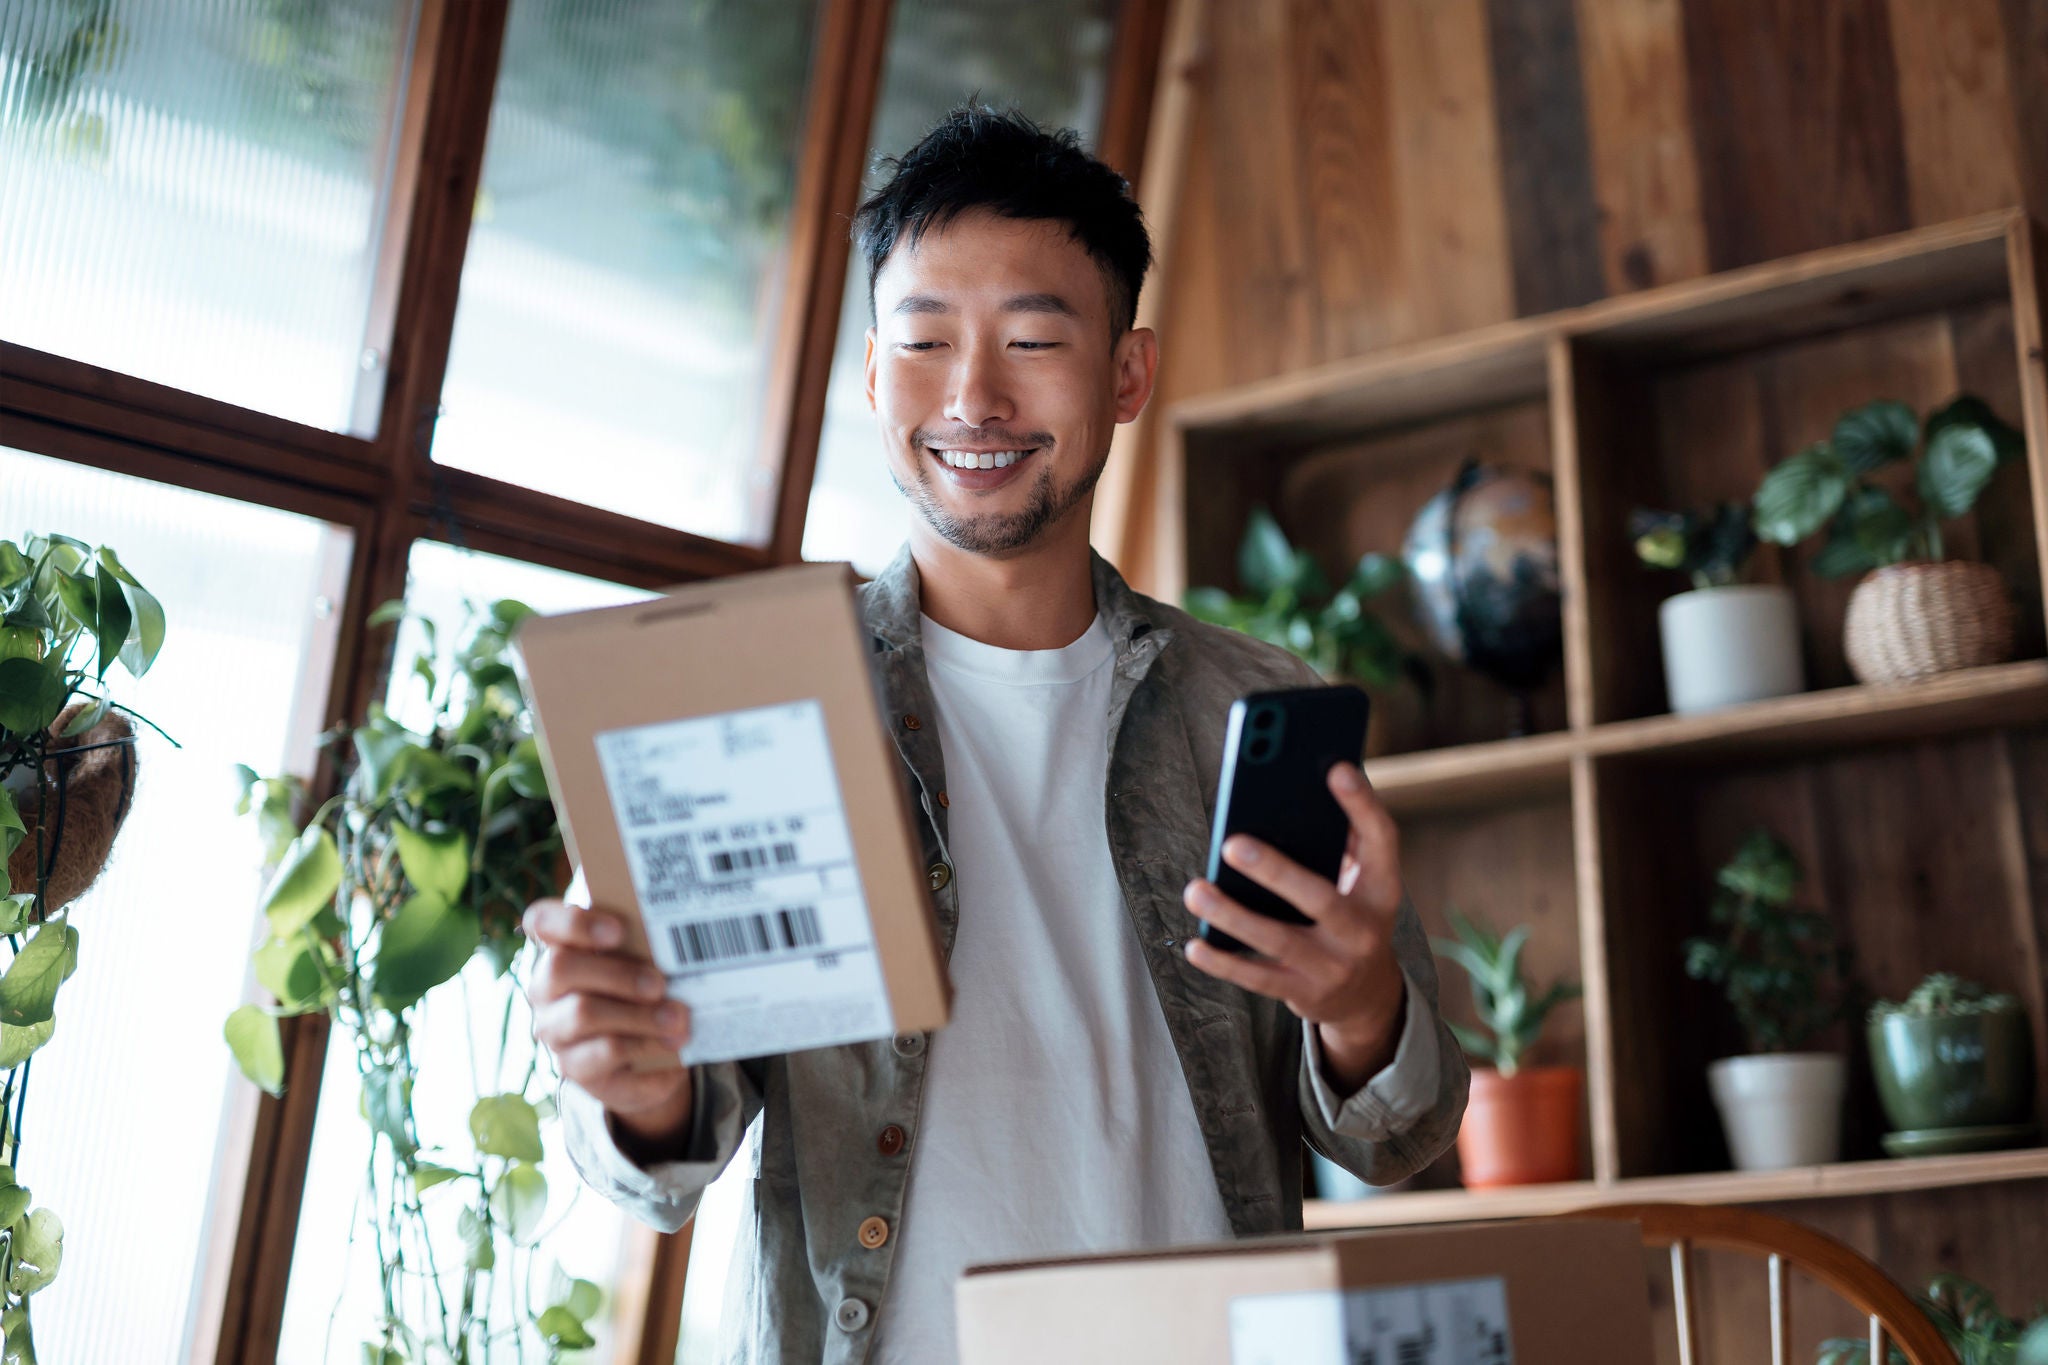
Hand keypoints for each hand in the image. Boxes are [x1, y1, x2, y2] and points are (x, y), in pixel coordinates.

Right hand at [525, 889, 695, 1149]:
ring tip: (680, 1019)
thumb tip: (686, 935)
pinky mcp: (575, 1067)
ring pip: (584, 1014)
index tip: (618, 929)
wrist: (650, 1055)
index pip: (541, 921)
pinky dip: (646, 1047)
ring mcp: (555, 1030)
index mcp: (561, 947)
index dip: (573, 921)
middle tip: (660, 983)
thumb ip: (647, 945)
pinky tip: (676, 1047)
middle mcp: (547, 989)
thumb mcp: (646, 963)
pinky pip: (605, 1053)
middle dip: (617, 973)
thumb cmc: (644, 991)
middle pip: (561, 967)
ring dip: (639, 1016)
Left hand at [1182, 761, 1406, 1092]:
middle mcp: (1363, 930)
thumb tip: (1295, 788)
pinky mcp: (1305, 994)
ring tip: (1196, 891)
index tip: (1334, 768)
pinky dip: (1225, 962)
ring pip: (1279, 941)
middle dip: (1275, 871)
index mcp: (1382, 890)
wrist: (1367, 995)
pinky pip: (1258, 979)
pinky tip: (1195, 945)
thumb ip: (1341, 840)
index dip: (1362, 805)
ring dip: (1233, 917)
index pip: (1382, 841)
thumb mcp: (1362, 881)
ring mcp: (1334, 967)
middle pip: (1319, 898)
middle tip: (1232, 843)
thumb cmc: (1350, 914)